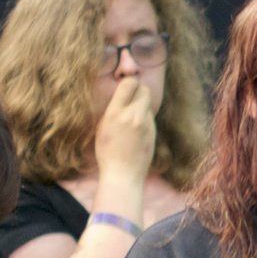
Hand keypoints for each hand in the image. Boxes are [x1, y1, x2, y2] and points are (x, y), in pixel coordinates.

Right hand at [94, 74, 158, 188]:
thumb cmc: (107, 152)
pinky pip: (150, 118)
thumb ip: (113, 109)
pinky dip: (145, 119)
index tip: (126, 88)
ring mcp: (145, 124)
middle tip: (132, 99)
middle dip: (139, 91)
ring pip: (148, 104)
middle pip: (144, 90)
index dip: (130, 83)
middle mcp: (132, 116)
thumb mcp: (102, 127)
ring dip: (142, 106)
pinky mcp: (153, 132)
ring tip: (132, 118)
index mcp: (115, 113)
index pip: (130, 83)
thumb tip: (121, 96)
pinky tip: (137, 131)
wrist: (123, 174)